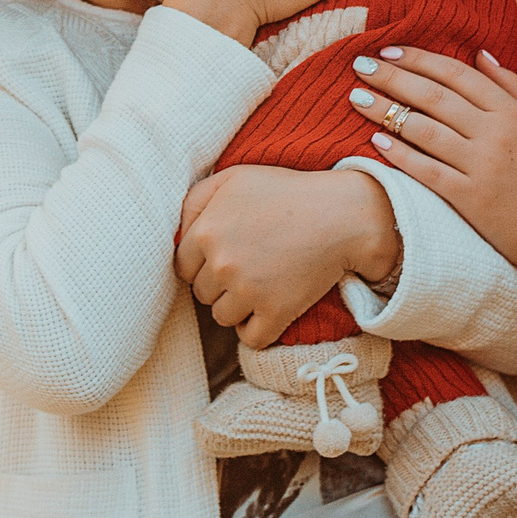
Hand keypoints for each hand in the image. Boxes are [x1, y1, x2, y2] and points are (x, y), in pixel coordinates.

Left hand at [175, 165, 401, 346]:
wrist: (342, 215)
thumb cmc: (286, 192)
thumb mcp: (233, 179)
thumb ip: (194, 201)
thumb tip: (174, 233)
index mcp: (205, 233)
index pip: (183, 268)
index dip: (202, 264)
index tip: (225, 257)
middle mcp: (221, 265)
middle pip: (202, 294)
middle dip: (220, 285)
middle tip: (249, 266)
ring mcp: (248, 291)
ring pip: (222, 317)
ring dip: (237, 307)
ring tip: (261, 284)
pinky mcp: (276, 312)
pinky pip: (250, 338)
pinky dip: (256, 330)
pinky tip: (268, 311)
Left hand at [349, 45, 516, 273]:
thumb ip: (510, 84)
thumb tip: (478, 53)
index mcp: (511, 111)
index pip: (455, 74)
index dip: (418, 59)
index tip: (388, 52)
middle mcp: (495, 133)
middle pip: (433, 96)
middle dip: (391, 77)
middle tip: (359, 66)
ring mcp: (481, 165)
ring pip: (423, 129)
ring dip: (384, 111)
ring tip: (356, 98)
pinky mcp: (469, 198)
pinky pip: (426, 170)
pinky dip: (399, 154)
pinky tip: (376, 141)